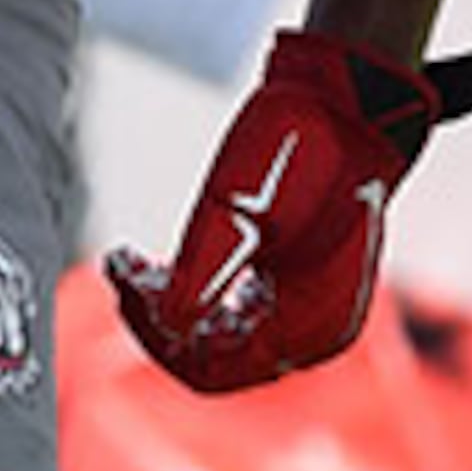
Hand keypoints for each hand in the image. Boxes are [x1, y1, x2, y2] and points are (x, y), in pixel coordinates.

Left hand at [106, 25, 471, 391]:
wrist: (351, 101)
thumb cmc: (298, 148)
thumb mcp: (236, 207)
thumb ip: (201, 274)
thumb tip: (167, 324)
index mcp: (307, 327)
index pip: (209, 370)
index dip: (153, 335)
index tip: (121, 281)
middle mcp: (315, 331)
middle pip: (213, 360)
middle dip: (157, 320)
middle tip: (120, 266)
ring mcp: (313, 308)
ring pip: (223, 337)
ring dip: (172, 306)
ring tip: (132, 262)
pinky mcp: (303, 282)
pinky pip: (240, 314)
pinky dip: (198, 294)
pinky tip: (164, 264)